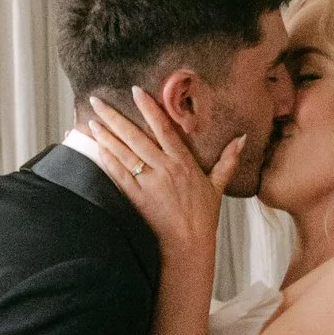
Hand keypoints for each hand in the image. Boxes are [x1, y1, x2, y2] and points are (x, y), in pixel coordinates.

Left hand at [88, 87, 234, 256]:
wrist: (189, 243)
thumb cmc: (203, 215)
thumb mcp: (218, 185)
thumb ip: (228, 160)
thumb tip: (242, 138)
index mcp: (183, 161)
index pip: (164, 128)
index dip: (149, 108)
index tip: (135, 91)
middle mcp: (165, 168)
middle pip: (136, 136)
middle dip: (114, 117)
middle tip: (97, 100)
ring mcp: (149, 182)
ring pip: (124, 153)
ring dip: (106, 135)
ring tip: (92, 120)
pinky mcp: (137, 197)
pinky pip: (119, 175)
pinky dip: (108, 160)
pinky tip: (96, 148)